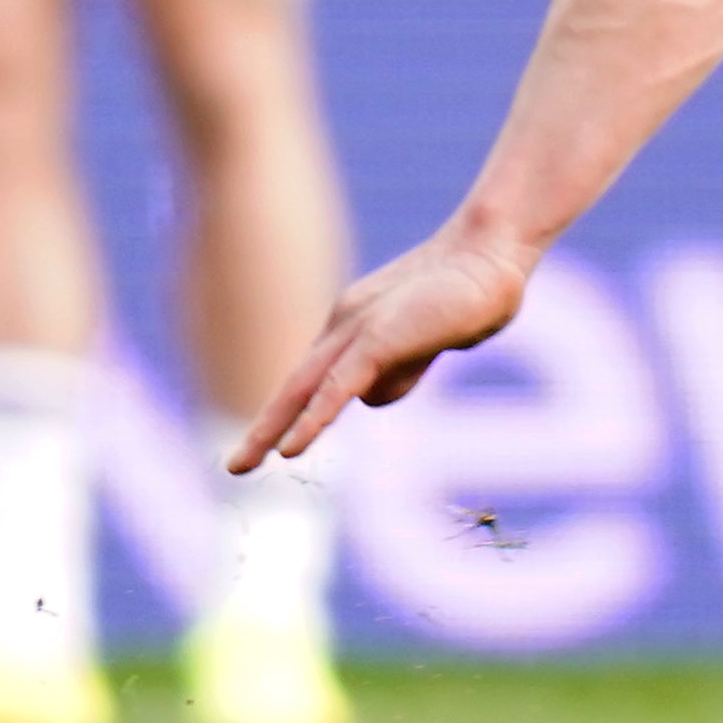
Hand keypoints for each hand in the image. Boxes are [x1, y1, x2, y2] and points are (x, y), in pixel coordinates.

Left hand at [237, 223, 538, 465]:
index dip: (290, 413)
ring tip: (240, 465)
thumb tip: (369, 399)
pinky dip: (312, 420)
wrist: (489, 255)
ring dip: (274, 431)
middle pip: (295, 386)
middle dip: (263, 430)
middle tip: (234, 468)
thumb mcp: (423, 342)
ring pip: (304, 391)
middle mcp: (345, 325)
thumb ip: (396, 368)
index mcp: (354, 324)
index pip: (314, 377)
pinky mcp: (376, 340)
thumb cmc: (467, 294)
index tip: (269, 445)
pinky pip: (335, 389)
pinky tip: (290, 450)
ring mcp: (357, 330)